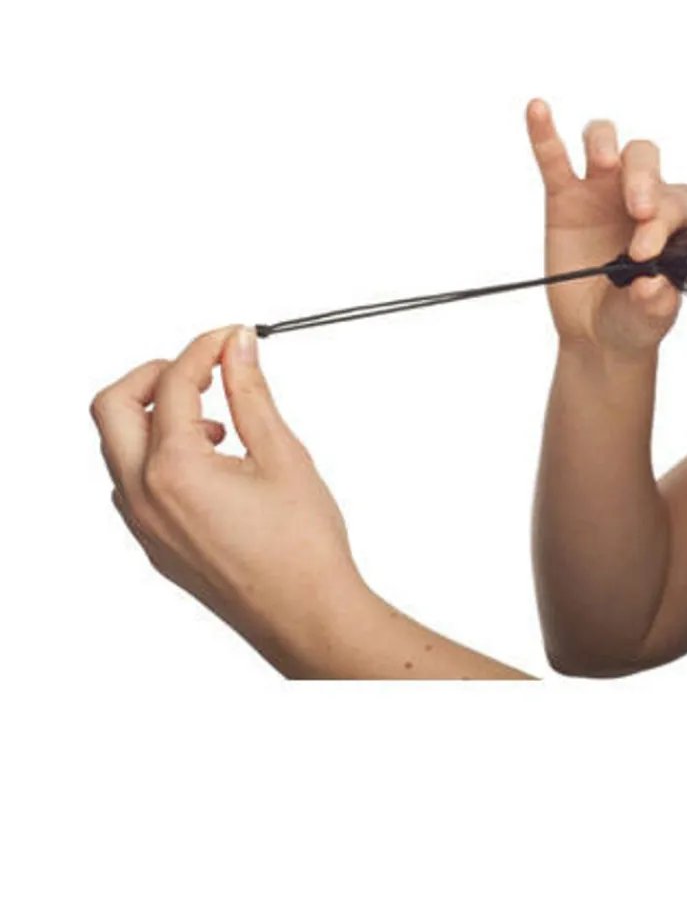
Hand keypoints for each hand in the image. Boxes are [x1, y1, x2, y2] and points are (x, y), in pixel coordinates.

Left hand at [90, 324, 370, 674]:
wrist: (306, 615)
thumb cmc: (303, 546)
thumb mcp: (282, 454)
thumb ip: (251, 393)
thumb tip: (237, 347)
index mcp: (174, 470)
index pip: (171, 384)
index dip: (203, 349)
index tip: (231, 338)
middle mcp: (143, 497)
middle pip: (113, 407)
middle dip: (154, 374)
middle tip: (203, 367)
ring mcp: (142, 524)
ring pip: (118, 446)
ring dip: (155, 416)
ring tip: (218, 421)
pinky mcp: (154, 543)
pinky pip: (132, 482)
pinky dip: (159, 454)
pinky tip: (214, 460)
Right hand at [526, 98, 686, 357]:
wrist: (600, 336)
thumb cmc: (635, 318)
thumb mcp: (652, 317)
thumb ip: (658, 302)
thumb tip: (653, 284)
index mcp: (674, 219)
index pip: (673, 202)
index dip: (660, 223)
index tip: (643, 256)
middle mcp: (641, 194)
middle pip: (645, 159)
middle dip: (643, 179)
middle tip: (636, 214)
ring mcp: (601, 190)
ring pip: (605, 143)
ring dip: (605, 145)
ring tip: (601, 161)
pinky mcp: (565, 196)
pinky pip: (554, 159)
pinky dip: (544, 133)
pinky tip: (537, 109)